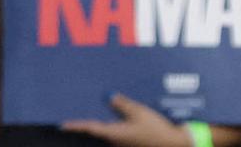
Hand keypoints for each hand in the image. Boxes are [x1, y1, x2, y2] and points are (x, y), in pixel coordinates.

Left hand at [61, 94, 189, 146]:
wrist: (176, 145)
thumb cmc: (157, 131)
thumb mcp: (140, 112)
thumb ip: (123, 104)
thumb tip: (109, 96)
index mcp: (115, 133)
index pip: (91, 128)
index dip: (77, 126)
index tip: (64, 124)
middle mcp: (116, 140)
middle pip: (97, 128)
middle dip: (87, 119)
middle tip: (76, 107)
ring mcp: (123, 142)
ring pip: (107, 129)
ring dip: (100, 120)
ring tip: (93, 105)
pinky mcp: (131, 141)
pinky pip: (117, 130)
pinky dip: (113, 121)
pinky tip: (115, 111)